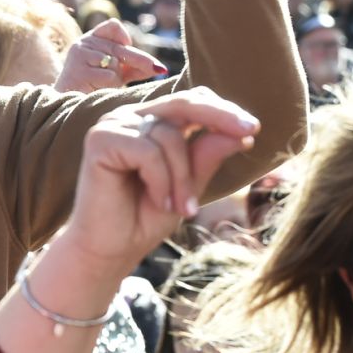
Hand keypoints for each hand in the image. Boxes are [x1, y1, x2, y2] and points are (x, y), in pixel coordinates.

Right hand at [52, 90, 259, 273]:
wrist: (109, 251)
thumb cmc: (143, 219)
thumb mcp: (187, 186)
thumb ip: (206, 158)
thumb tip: (244, 133)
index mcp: (149, 122)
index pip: (190, 101)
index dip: (221, 110)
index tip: (253, 129)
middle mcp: (130, 118)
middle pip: (183, 103)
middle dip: (219, 118)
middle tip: (248, 134)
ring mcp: (112, 125)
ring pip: (169, 136)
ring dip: (183, 177)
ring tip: (181, 208)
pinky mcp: (100, 140)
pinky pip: (148, 152)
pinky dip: (161, 180)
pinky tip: (159, 201)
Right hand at [55, 18, 167, 92]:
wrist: (66, 104)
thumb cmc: (92, 87)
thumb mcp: (115, 74)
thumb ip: (132, 68)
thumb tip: (159, 69)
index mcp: (92, 39)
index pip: (112, 26)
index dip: (124, 37)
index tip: (128, 47)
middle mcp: (84, 42)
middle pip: (119, 48)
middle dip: (140, 60)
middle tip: (159, 69)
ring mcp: (79, 54)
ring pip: (114, 63)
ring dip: (116, 78)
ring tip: (101, 85)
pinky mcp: (78, 69)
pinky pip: (108, 76)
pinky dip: (109, 85)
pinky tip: (96, 88)